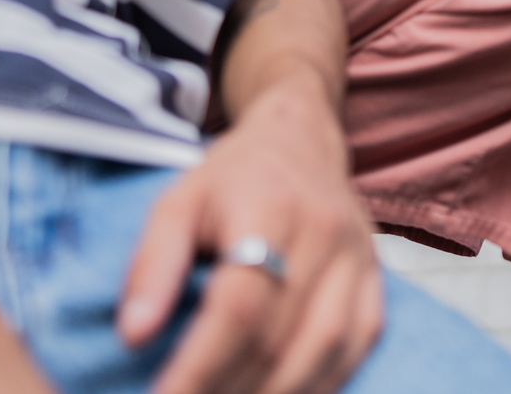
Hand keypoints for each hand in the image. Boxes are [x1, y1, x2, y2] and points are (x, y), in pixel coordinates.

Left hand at [119, 77, 382, 393]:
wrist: (300, 141)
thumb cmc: (232, 179)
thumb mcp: (176, 204)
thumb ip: (152, 266)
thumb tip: (134, 336)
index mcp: (272, 208)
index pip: (240, 305)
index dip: (201, 365)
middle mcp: (327, 232)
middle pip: (281, 336)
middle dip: (229, 390)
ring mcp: (359, 258)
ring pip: (325, 349)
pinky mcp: (376, 279)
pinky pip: (357, 345)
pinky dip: (321, 383)